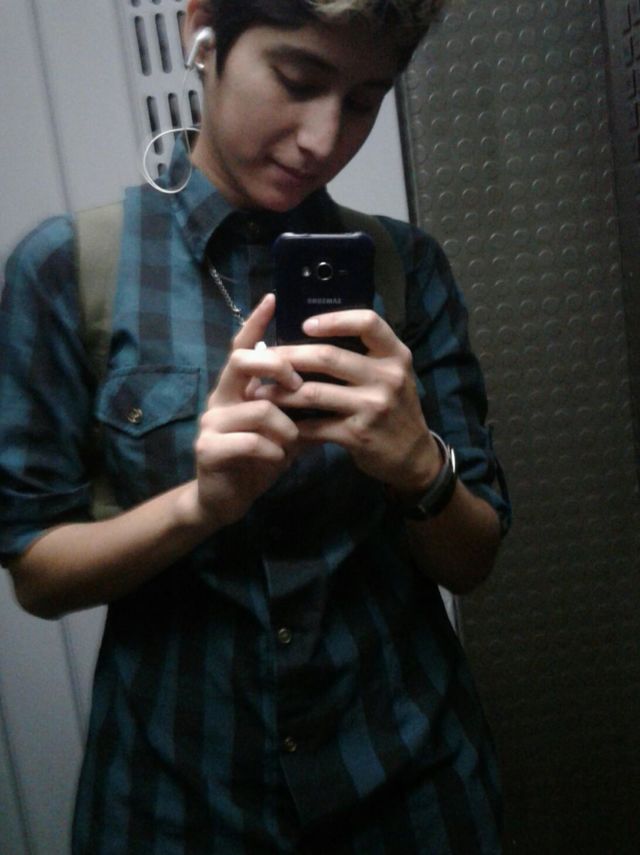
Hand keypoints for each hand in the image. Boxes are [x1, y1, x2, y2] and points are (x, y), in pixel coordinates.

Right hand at [190, 294, 301, 527]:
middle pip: (243, 362)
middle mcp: (220, 398)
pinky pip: (251, 442)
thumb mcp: (283, 429)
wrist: (224, 499)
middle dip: (277, 368)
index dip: (256, 323)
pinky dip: (272, 452)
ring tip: (291, 443)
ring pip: (259, 408)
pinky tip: (276, 460)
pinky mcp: (209, 449)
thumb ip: (297, 406)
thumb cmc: (257, 458)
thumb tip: (333, 383)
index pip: (243, 347)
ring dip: (286, 428)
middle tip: (299, 385)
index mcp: (236, 389)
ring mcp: (211, 423)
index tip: (273, 298)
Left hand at [255, 308, 441, 490]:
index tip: (305, 325)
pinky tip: (277, 419)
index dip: (334, 320)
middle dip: (290, 356)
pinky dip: (293, 422)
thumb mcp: (391, 374)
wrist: (413, 455)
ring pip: (314, 392)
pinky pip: (315, 425)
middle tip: (264, 357)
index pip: (368, 323)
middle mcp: (387, 378)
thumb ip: (365, 354)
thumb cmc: (394, 407)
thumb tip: (312, 331)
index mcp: (396, 355)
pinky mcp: (358, 435)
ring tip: (259, 390)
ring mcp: (373, 407)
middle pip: (329, 357)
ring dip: (281, 391)